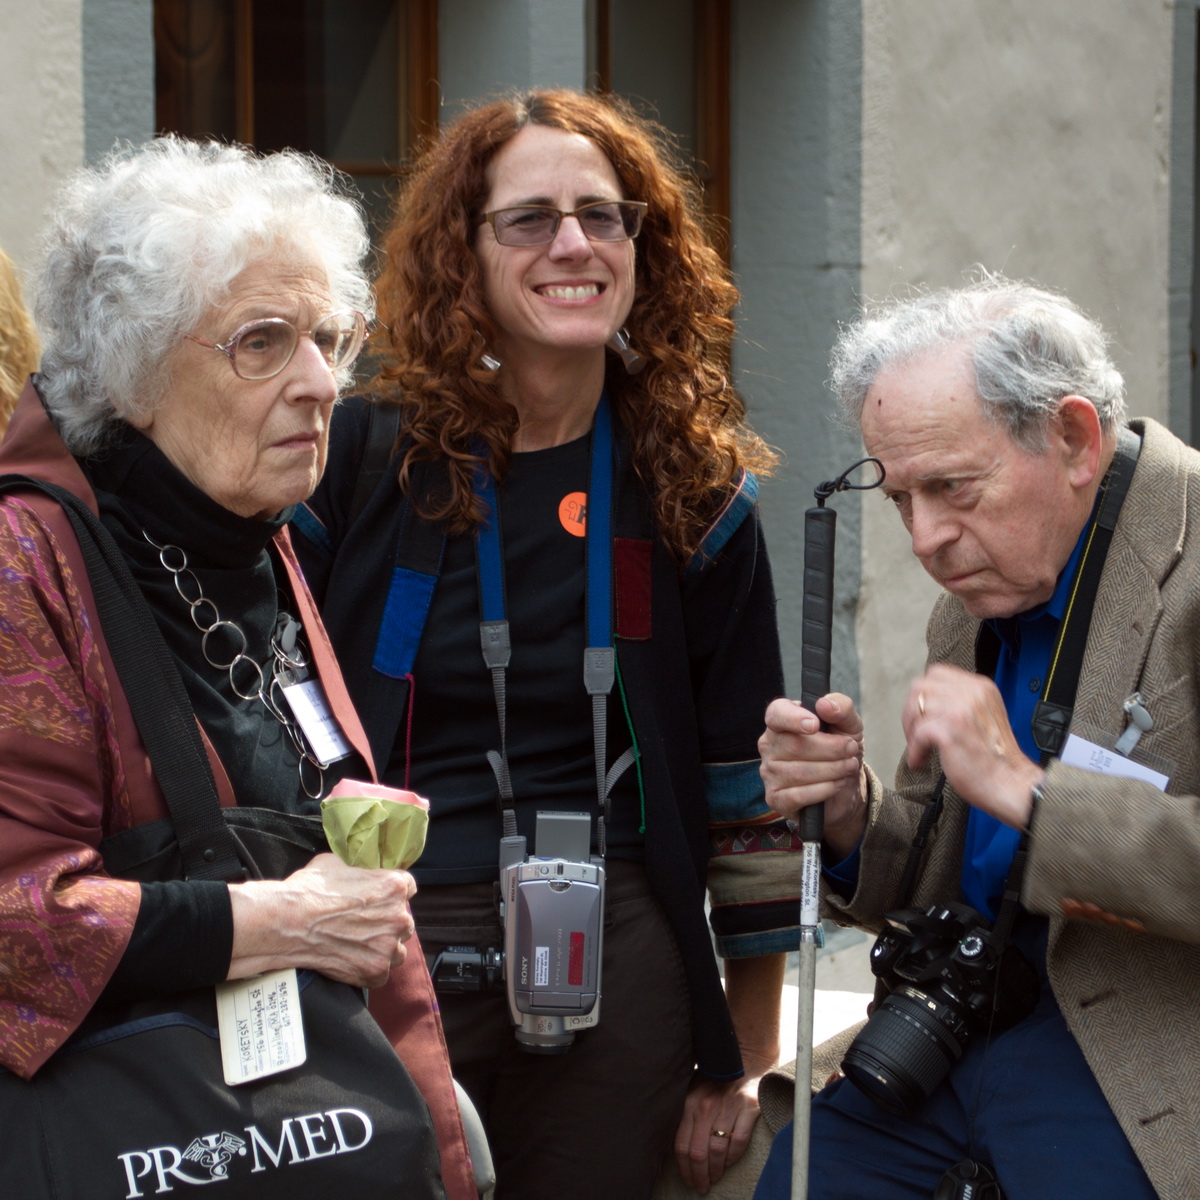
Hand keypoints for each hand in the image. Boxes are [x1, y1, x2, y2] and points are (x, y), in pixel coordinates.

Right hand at [227, 853, 416, 986]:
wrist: (288, 922)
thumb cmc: (310, 890)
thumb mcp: (337, 864)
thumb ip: (357, 872)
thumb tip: (356, 876)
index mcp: (393, 886)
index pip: (408, 888)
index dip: (391, 893)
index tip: (380, 899)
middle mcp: (398, 917)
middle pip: (403, 920)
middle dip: (387, 922)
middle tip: (364, 925)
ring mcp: (388, 947)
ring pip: (397, 950)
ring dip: (382, 948)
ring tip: (359, 946)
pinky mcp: (375, 971)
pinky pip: (382, 973)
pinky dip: (369, 969)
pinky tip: (352, 961)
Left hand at [673, 1071, 762, 1194]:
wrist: (745, 1060)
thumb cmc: (717, 1080)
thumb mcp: (695, 1091)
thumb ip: (687, 1114)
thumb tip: (678, 1147)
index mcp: (690, 1102)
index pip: (681, 1144)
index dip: (684, 1168)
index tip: (688, 1180)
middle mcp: (707, 1105)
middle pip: (698, 1152)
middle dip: (699, 1175)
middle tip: (701, 1187)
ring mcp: (728, 1106)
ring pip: (717, 1150)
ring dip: (715, 1171)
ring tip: (714, 1179)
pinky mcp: (749, 1107)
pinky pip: (738, 1142)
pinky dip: (732, 1158)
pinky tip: (728, 1164)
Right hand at [759, 694, 866, 859]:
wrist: (846, 787)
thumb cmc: (840, 750)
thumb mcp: (849, 725)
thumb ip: (841, 707)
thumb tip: (824, 704)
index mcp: (781, 720)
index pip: (776, 714)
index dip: (794, 719)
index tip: (815, 725)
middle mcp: (769, 744)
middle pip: (794, 745)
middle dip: (831, 749)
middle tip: (851, 749)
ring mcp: (769, 772)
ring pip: (798, 772)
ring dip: (832, 770)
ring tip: (848, 766)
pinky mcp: (776, 798)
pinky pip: (797, 795)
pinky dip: (823, 789)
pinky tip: (836, 784)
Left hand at [904, 665, 1042, 827]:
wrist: (1011, 784)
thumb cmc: (994, 758)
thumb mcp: (983, 715)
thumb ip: (961, 702)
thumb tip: (926, 701)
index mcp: (980, 687)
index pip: (936, 674)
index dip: (923, 695)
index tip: (922, 716)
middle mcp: (972, 692)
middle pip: (920, 687)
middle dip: (911, 711)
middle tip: (915, 734)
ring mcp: (962, 709)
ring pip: (916, 708)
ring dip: (911, 731)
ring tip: (920, 750)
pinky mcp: (952, 729)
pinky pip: (918, 733)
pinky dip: (915, 750)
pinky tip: (920, 761)